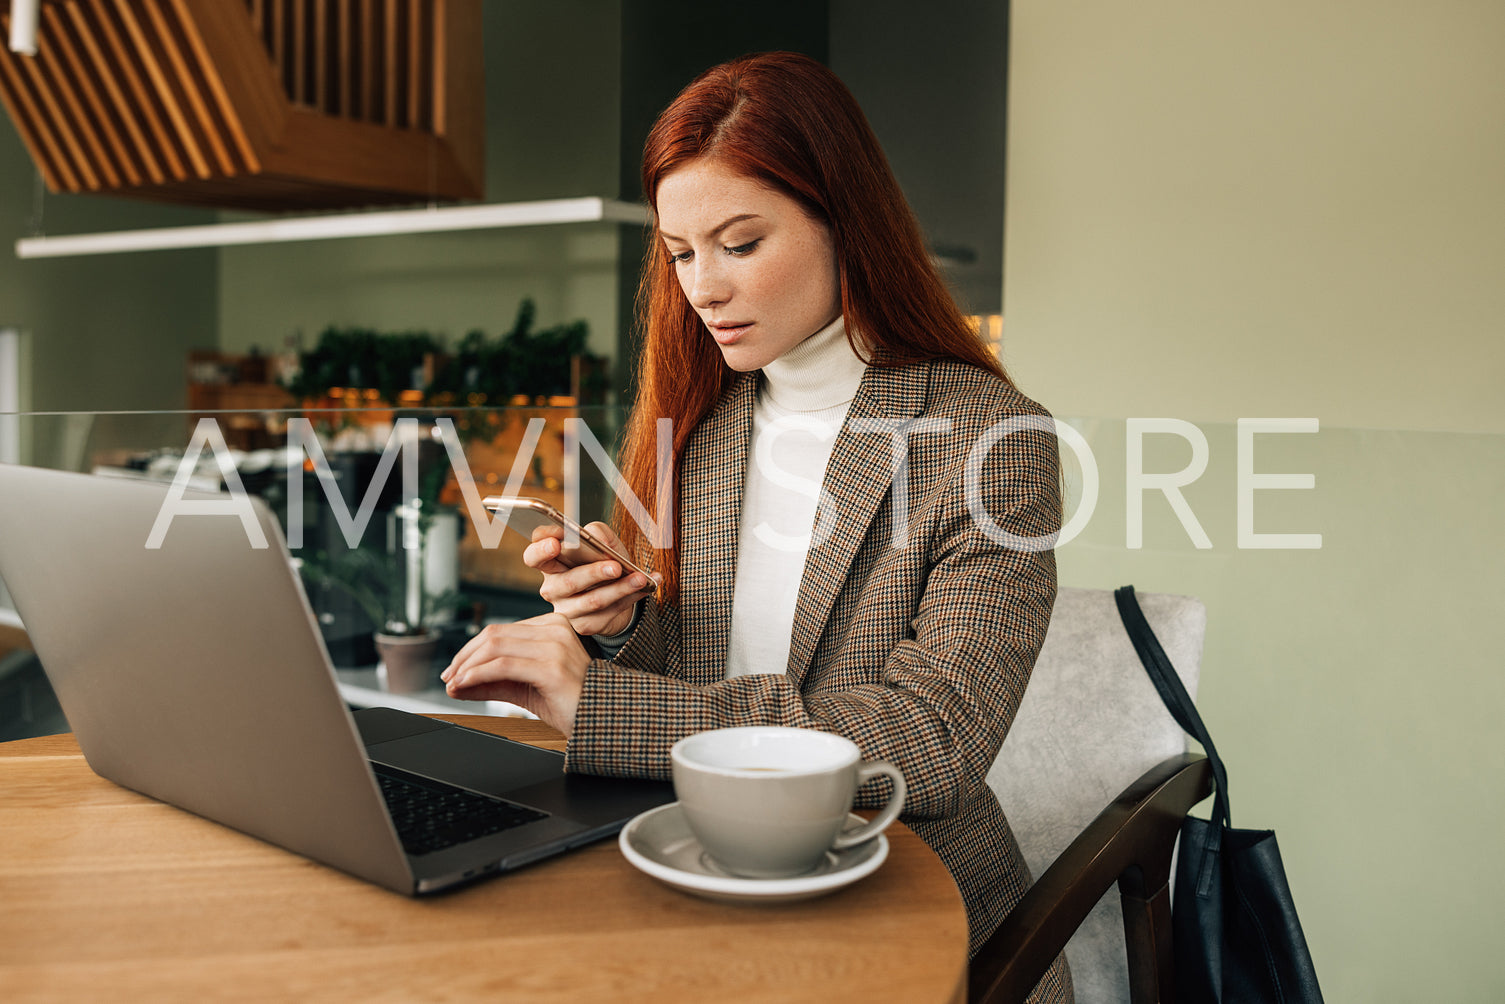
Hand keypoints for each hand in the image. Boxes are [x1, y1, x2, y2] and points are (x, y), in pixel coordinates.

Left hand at [440, 613, 588, 736]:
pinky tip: (465, 685)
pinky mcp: (551, 667)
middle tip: (448, 677)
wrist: (601, 718)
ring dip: (467, 667)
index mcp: (551, 626)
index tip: (454, 670)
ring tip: (453, 683)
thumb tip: (454, 684)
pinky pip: (503, 666)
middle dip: (464, 657)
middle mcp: (554, 629)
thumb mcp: (524, 688)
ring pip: (495, 648)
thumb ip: (492, 683)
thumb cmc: (568, 702)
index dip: (470, 649)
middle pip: (494, 635)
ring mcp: (555, 646)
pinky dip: (477, 675)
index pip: (499, 631)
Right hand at [523, 522, 657, 637]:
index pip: (534, 556)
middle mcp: (553, 588)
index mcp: (550, 564)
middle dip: (593, 573)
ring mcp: (567, 609)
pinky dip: (632, 597)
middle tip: (615, 566)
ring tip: (639, 578)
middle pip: (568, 582)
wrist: (618, 591)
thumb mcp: (602, 540)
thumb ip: (597, 533)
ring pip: (593, 600)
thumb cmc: (603, 560)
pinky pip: (610, 612)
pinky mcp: (585, 625)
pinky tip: (647, 586)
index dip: (541, 550)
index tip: (556, 543)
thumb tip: (598, 541)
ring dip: (620, 588)